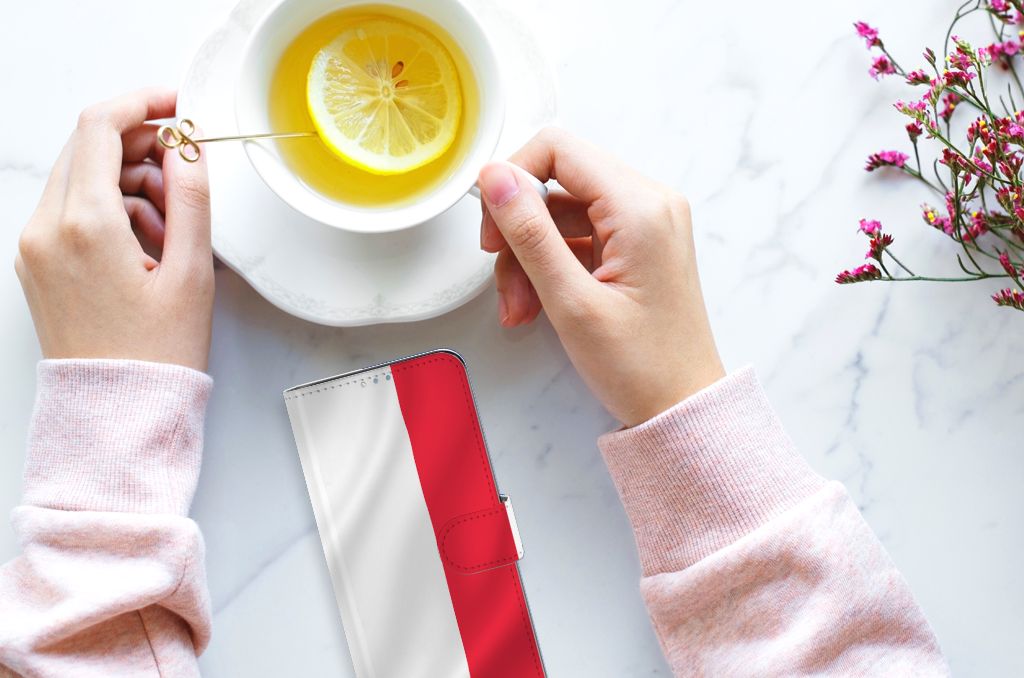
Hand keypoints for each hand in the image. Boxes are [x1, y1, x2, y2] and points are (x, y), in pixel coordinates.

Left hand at [15, 88, 213, 371]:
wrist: (117, 412)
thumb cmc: (156, 355)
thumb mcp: (192, 272)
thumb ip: (192, 198)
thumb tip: (188, 147)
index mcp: (85, 225)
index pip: (101, 127)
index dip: (143, 103)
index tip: (176, 105)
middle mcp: (47, 229)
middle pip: (88, 148)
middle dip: (141, 147)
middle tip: (185, 173)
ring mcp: (35, 246)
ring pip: (82, 178)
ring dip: (129, 182)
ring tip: (173, 228)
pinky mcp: (37, 263)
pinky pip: (72, 210)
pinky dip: (111, 209)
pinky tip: (147, 244)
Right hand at [478, 128, 723, 426]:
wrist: (682, 408)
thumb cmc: (641, 366)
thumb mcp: (571, 301)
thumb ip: (529, 233)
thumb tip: (495, 177)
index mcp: (641, 207)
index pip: (558, 149)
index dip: (513, 179)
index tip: (492, 226)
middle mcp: (649, 203)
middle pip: (557, 182)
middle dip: (519, 230)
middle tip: (502, 277)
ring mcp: (644, 224)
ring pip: (561, 213)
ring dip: (529, 257)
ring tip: (520, 308)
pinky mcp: (637, 245)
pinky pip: (578, 237)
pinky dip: (550, 267)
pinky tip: (537, 306)